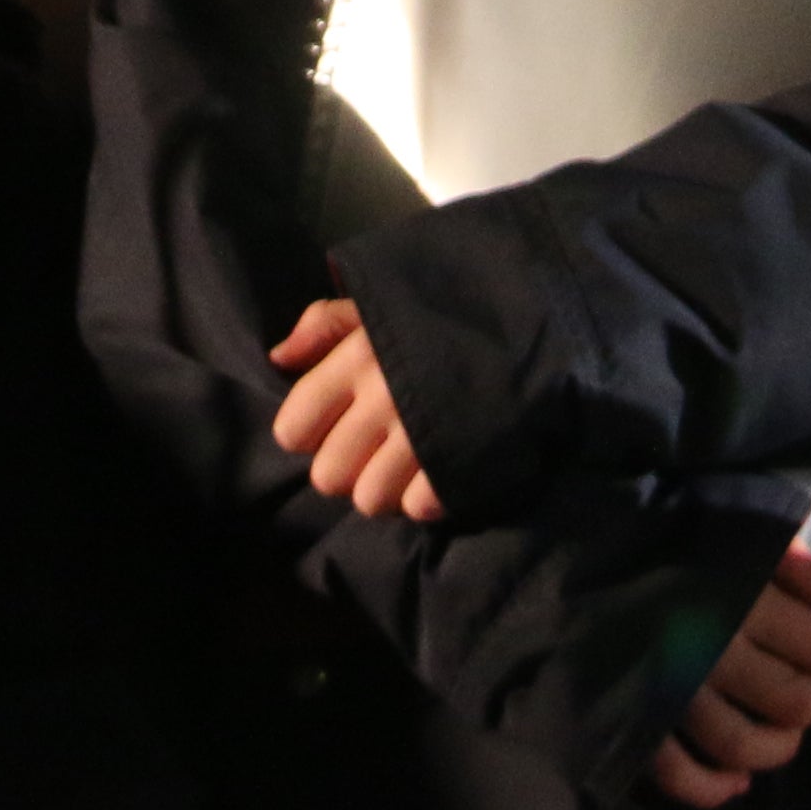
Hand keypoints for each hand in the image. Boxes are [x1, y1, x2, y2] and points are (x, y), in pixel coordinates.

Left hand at [268, 297, 444, 520]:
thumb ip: (324, 324)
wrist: (531, 317)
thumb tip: (278, 359)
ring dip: (386, 489)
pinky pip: (419, 507)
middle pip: (328, 477)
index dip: (309, 433)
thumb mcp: (379, 302)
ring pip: (370, 500)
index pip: (293, 430)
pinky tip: (436, 471)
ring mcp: (421, 434)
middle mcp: (381, 399)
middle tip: (374, 449)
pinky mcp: (460, 459)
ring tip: (406, 464)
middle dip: (348, 469)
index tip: (335, 421)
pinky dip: (427, 497)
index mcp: (354, 359)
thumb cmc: (442, 313)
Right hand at [648, 542, 810, 807]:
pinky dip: (712, 788)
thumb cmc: (659, 549)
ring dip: (779, 747)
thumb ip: (785, 561)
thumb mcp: (727, 532)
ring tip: (788, 729)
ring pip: (742, 744)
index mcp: (735, 598)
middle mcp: (709, 650)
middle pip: (791, 701)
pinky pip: (678, 774)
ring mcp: (671, 693)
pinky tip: (736, 782)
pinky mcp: (637, 722)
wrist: (567, 570)